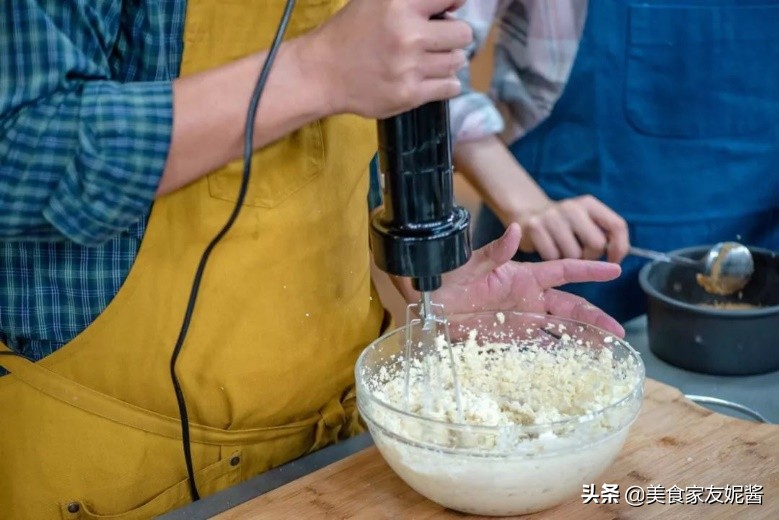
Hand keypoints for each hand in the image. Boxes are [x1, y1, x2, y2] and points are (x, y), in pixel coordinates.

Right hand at [300, 0, 471, 117]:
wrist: (322, 73)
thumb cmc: (349, 33)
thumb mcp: (375, 0)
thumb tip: (454, 2)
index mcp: (400, 4)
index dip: (455, 2)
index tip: (449, 10)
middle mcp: (409, 35)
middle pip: (463, 34)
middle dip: (453, 35)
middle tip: (437, 40)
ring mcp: (410, 68)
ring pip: (457, 62)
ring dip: (447, 60)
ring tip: (428, 60)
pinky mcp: (409, 95)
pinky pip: (450, 87)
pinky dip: (444, 83)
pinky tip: (429, 77)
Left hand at [435, 223, 624, 336]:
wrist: (427, 301)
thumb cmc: (447, 276)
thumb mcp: (469, 263)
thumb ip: (494, 251)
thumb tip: (517, 230)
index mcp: (523, 276)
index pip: (563, 271)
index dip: (589, 271)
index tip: (614, 270)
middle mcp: (527, 298)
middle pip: (570, 307)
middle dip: (595, 318)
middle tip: (618, 332)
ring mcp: (520, 319)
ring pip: (559, 329)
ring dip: (581, 339)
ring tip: (604, 352)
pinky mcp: (509, 337)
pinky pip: (537, 347)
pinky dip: (555, 355)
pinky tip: (572, 366)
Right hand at [517, 195, 628, 262]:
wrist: (529, 215)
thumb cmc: (566, 226)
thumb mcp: (587, 223)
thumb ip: (605, 235)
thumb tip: (616, 258)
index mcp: (589, 204)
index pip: (617, 226)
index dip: (620, 247)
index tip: (614, 261)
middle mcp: (572, 206)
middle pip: (597, 244)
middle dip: (591, 257)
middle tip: (581, 255)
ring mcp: (552, 216)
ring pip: (573, 255)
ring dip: (570, 261)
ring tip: (562, 251)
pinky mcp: (535, 227)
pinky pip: (553, 257)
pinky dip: (553, 260)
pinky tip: (549, 251)